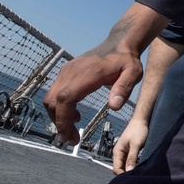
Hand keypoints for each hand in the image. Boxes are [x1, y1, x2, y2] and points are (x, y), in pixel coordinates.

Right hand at [42, 3, 168, 144]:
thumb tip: (114, 106)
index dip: (63, 119)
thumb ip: (124, 88)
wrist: (119, 43)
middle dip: (59, 123)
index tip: (70, 136)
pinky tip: (75, 115)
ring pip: (50, 98)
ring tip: (73, 131)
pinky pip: (55, 93)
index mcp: (87, 74)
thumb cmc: (126, 60)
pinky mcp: (66, 72)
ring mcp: (66, 71)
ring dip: (58, 117)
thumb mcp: (133, 73)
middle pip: (53, 101)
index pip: (65, 99)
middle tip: (72, 140)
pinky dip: (59, 107)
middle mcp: (71, 72)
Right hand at [113, 118, 149, 173]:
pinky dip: (132, 166)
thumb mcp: (135, 145)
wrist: (141, 121)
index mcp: (117, 152)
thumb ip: (132, 157)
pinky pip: (129, 162)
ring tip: (138, 174)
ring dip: (130, 170)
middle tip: (135, 178)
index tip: (131, 179)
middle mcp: (118, 154)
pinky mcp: (129, 152)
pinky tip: (138, 169)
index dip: (122, 175)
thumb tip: (129, 171)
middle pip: (119, 169)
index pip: (116, 168)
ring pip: (124, 166)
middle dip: (126, 174)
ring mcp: (124, 153)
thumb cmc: (138, 130)